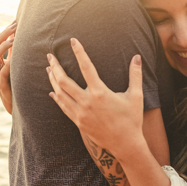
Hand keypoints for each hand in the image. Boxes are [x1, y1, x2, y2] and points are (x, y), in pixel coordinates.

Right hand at [0, 21, 15, 113]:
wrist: (13, 103)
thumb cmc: (13, 81)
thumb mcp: (12, 63)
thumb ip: (12, 50)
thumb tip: (15, 33)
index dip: (5, 30)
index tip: (16, 21)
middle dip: (4, 34)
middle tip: (16, 26)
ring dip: (3, 47)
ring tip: (14, 40)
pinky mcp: (0, 85)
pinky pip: (2, 73)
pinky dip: (8, 65)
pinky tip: (14, 59)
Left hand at [46, 38, 144, 159]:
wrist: (125, 144)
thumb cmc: (132, 119)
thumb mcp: (136, 96)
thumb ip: (135, 75)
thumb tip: (138, 57)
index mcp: (100, 93)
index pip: (86, 67)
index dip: (79, 52)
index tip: (73, 41)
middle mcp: (87, 102)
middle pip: (64, 81)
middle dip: (55, 66)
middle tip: (50, 56)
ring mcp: (80, 113)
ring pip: (60, 93)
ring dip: (53, 80)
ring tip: (49, 69)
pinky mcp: (78, 122)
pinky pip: (63, 107)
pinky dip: (56, 97)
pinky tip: (52, 91)